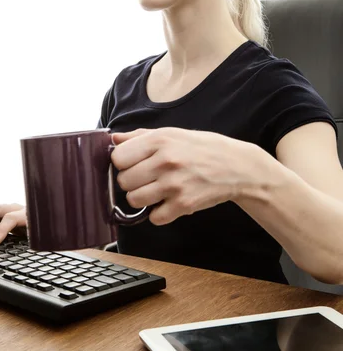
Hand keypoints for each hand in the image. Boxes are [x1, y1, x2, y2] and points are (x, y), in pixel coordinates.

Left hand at [111, 127, 254, 225]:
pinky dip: (159, 213)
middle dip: (131, 182)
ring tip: (155, 191)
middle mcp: (165, 161)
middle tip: (146, 178)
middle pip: (123, 181)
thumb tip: (113, 139)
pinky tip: (168, 202)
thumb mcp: (172, 133)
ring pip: (134, 200)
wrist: (237, 166)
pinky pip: (154, 217)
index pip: (118, 157)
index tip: (132, 164)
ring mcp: (174, 184)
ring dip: (142, 199)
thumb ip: (140, 136)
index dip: (123, 162)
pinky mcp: (184, 205)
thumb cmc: (202, 148)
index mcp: (159, 140)